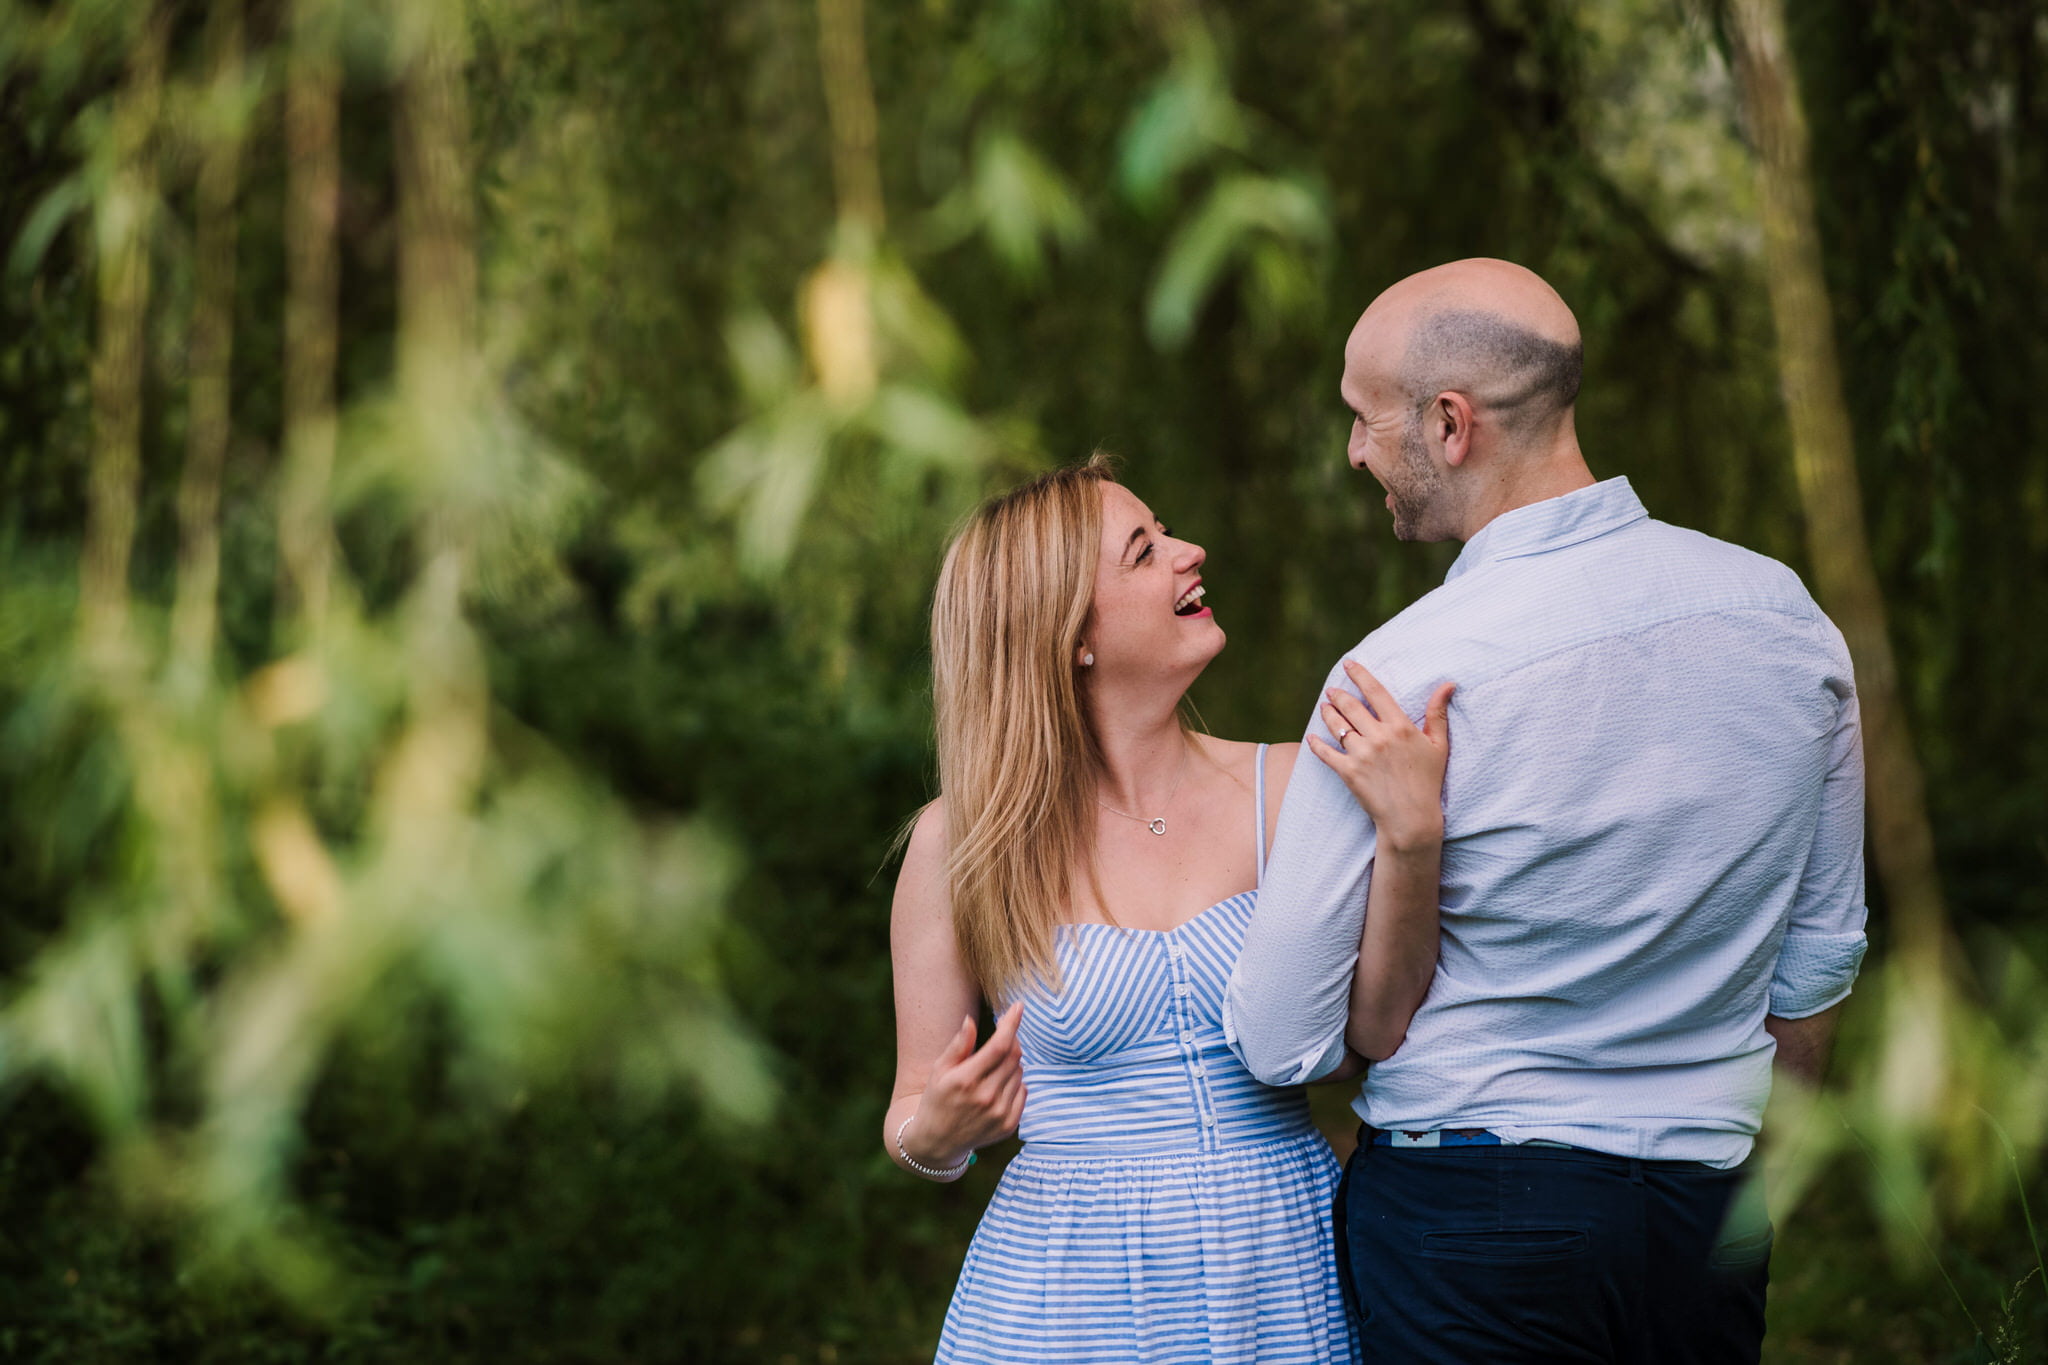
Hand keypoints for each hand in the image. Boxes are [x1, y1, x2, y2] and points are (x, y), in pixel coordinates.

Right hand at [903, 1002, 1026, 1168]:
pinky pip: (1023, 1091)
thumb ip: (959, 1045)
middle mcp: (986, 1098)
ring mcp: (999, 1114)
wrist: (938, 1141)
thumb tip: (971, 1020)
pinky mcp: (1009, 1125)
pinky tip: (998, 1085)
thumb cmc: (937, 1099)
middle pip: (1014, 1056)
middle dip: (1012, 1039)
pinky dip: (1015, 1081)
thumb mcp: (940, 1070)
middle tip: (1004, 1033)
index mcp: (966, 1080)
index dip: (1012, 1023)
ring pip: (1020, 1072)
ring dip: (1012, 1062)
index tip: (1019, 1006)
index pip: (1000, 1045)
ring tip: (992, 1067)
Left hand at [1306, 660, 1453, 852]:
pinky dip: (1316, 744)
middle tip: (1332, 690)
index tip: (1348, 664)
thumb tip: (1448, 683)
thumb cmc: (1428, 781)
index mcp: (1400, 726)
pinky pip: (1326, 753)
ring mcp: (1362, 754)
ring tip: (1324, 707)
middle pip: (1351, 706)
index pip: (1376, 692)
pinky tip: (1312, 736)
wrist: (1412, 818)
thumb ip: (1438, 713)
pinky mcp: (1348, 773)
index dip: (1360, 675)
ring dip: (1327, 714)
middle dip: (1338, 694)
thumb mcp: (1438, 745)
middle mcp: (1379, 737)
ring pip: (1337, 726)